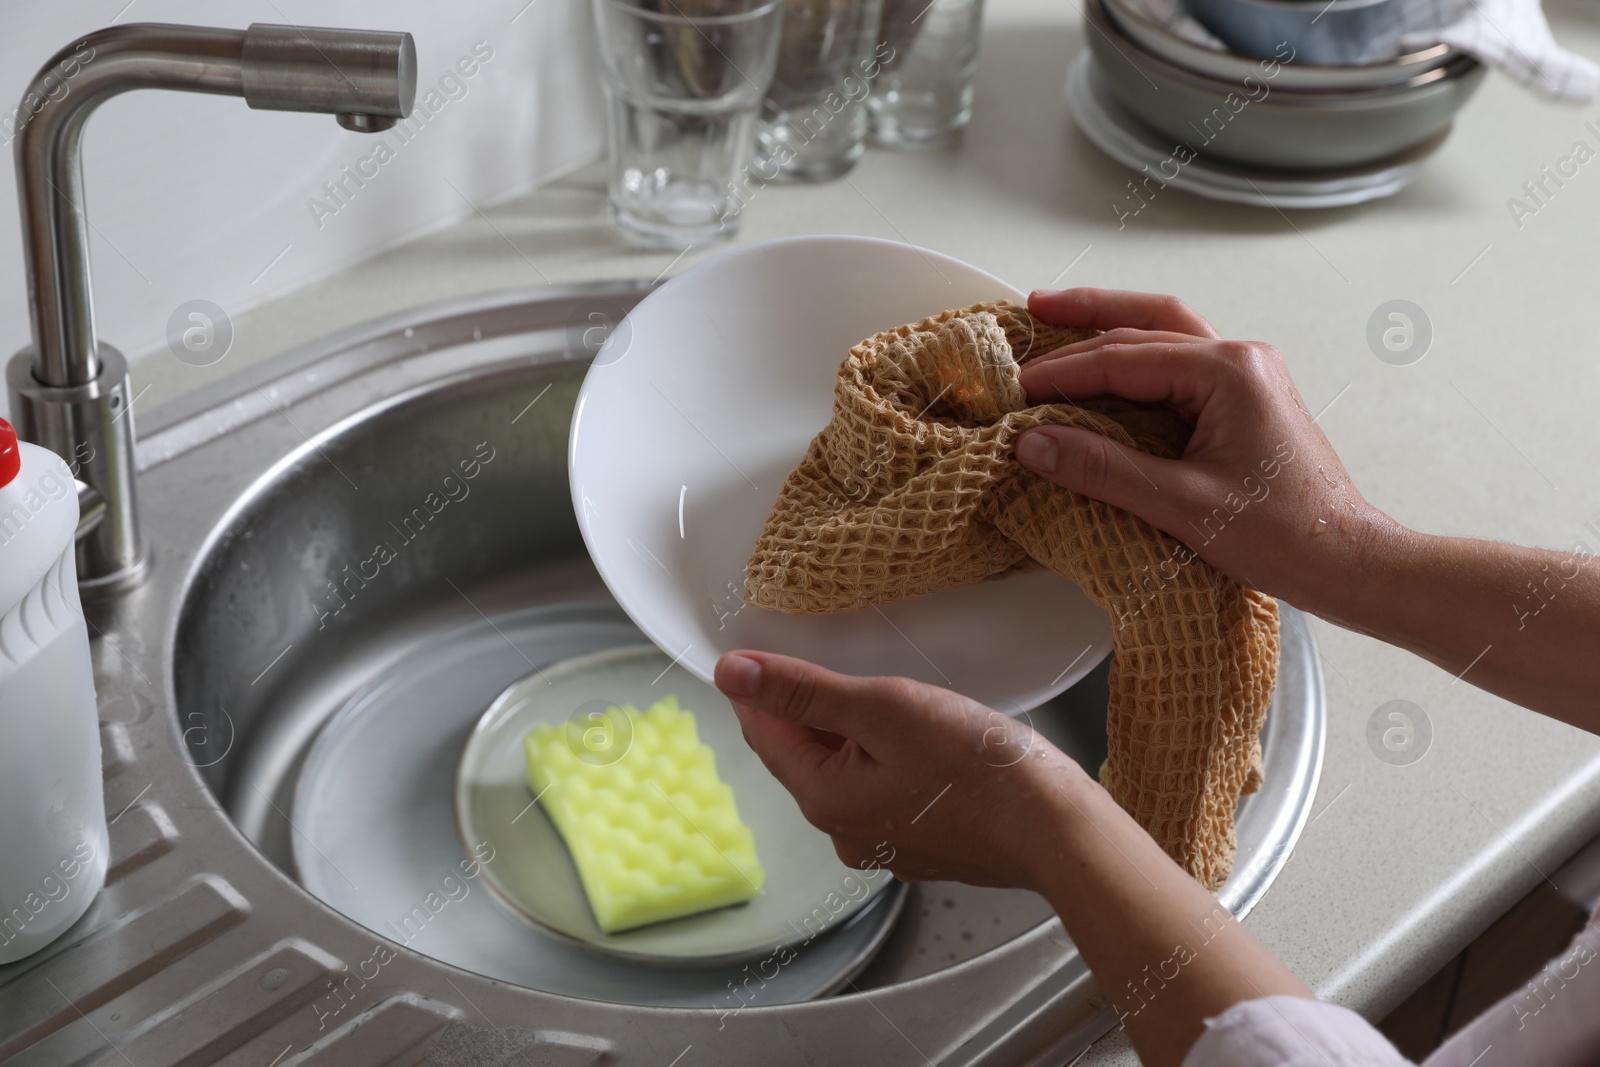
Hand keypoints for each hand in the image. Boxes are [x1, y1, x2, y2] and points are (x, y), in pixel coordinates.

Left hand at [713, 650, 1085, 888]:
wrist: (1058, 832)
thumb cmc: (979, 769)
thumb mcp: (884, 707)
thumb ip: (804, 690)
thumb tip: (732, 673)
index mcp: (824, 798)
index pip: (764, 732)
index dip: (759, 686)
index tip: (766, 645)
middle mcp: (845, 831)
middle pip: (805, 752)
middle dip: (811, 706)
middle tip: (839, 659)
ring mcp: (884, 842)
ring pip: (847, 768)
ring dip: (854, 729)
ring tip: (889, 693)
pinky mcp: (922, 842)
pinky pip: (885, 787)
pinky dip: (890, 755)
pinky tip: (923, 734)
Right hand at [1012, 287, 1395, 612]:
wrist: (1347, 559)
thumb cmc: (1284, 536)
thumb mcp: (1181, 505)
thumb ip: (1103, 470)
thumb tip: (1035, 444)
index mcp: (1228, 373)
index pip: (1123, 359)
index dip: (1062, 373)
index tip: (1016, 390)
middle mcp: (1240, 359)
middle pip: (1143, 324)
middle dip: (1079, 329)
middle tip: (1024, 326)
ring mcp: (1246, 375)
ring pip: (1163, 329)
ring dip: (1108, 321)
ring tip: (1056, 312)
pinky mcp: (1244, 398)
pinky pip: (1178, 358)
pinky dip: (1134, 353)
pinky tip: (1106, 360)